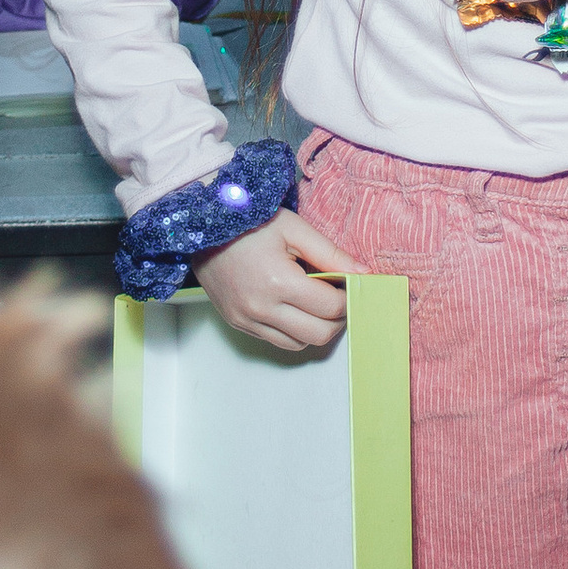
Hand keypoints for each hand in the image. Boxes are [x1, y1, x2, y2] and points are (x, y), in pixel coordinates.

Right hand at [195, 211, 362, 355]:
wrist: (204, 229)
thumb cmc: (250, 224)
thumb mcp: (295, 229)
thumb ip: (330, 253)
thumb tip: (362, 273)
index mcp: (278, 282)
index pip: (330, 307)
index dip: (348, 298)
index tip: (349, 285)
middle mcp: (262, 309)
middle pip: (319, 334)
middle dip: (337, 319)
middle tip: (339, 297)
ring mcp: (247, 320)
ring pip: (299, 343)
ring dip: (316, 327)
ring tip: (316, 302)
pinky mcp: (238, 324)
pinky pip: (277, 341)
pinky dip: (294, 331)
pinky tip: (295, 308)